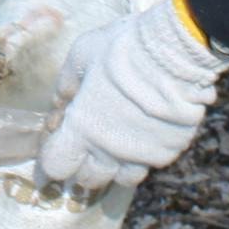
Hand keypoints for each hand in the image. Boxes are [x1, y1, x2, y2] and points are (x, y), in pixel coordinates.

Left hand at [37, 0, 228, 189]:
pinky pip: (150, 163)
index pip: (58, 167)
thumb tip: (56, 111)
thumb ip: (65, 89)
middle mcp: (109, 151)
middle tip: (87, 147)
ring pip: (122, 179)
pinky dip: (144, 155)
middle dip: (83, 166)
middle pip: (89, 179)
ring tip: (117, 145)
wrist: (176, 52)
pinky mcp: (168, 151)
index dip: (53, 162)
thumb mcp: (80, 57)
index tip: (55, 155)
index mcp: (81, 130)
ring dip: (115, 167)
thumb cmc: (121, 49)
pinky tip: (144, 134)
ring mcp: (141, 155)